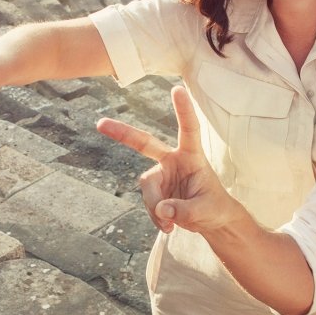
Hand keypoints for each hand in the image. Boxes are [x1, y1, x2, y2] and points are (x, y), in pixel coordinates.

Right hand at [97, 86, 250, 234]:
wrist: (211, 221)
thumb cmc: (214, 208)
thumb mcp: (206, 211)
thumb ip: (184, 210)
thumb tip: (162, 209)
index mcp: (192, 155)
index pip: (189, 129)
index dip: (183, 110)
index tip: (177, 88)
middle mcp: (173, 160)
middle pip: (145, 143)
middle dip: (123, 133)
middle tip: (101, 123)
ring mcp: (161, 174)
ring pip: (146, 188)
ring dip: (154, 208)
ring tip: (171, 225)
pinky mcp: (155, 189)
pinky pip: (147, 203)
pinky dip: (155, 217)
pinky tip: (167, 226)